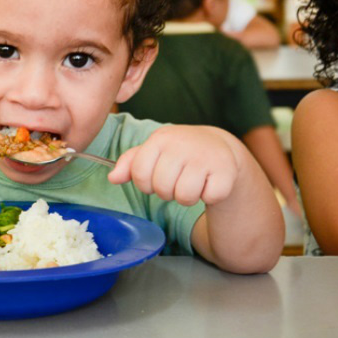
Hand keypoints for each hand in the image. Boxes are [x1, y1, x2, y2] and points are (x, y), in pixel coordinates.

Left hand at [108, 125, 240, 205]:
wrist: (218, 146)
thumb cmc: (178, 152)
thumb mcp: (153, 152)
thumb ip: (130, 164)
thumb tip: (112, 177)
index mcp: (160, 139)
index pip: (140, 174)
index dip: (145, 184)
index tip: (155, 178)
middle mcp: (182, 145)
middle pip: (162, 188)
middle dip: (167, 192)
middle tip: (177, 180)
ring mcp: (205, 157)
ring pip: (184, 197)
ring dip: (187, 197)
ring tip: (192, 182)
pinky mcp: (225, 170)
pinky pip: (209, 198)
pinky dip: (209, 196)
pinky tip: (209, 182)